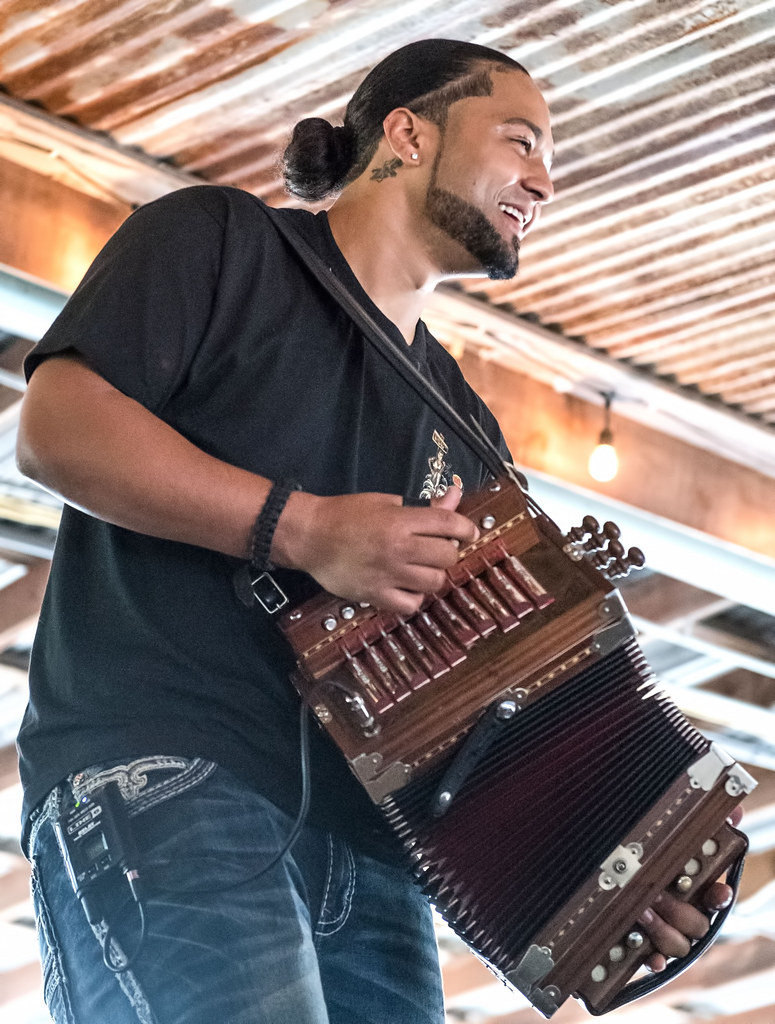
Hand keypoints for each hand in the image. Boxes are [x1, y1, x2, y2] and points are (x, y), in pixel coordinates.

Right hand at [281, 485, 477, 613]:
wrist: (309, 535)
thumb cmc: (345, 514)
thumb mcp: (385, 501)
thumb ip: (424, 505)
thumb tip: (455, 497)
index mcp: (401, 520)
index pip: (449, 525)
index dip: (466, 528)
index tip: (468, 532)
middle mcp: (399, 548)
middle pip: (447, 556)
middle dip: (448, 552)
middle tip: (436, 549)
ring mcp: (388, 574)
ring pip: (434, 582)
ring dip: (433, 575)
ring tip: (421, 568)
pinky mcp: (375, 595)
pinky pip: (411, 605)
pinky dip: (414, 598)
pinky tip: (406, 587)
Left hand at [639, 805, 742, 971]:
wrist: (608, 876)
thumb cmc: (647, 856)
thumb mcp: (670, 837)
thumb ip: (704, 824)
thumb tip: (735, 810)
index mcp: (694, 888)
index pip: (718, 897)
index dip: (720, 896)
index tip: (719, 890)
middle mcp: (685, 913)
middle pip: (697, 924)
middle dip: (678, 910)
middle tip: (656, 894)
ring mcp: (667, 933)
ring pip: (679, 944)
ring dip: (663, 931)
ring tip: (641, 911)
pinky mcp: (646, 947)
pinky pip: (657, 963)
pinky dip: (654, 960)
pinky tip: (648, 955)